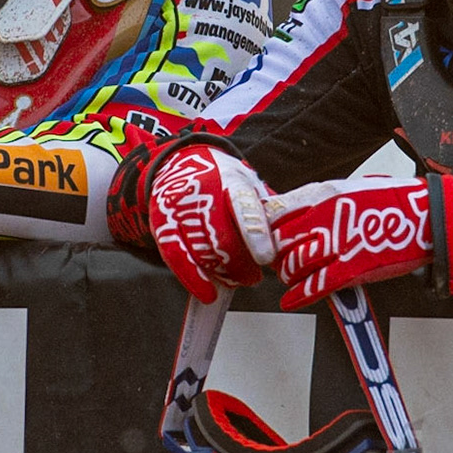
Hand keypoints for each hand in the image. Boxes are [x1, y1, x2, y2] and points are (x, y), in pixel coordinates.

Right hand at [147, 145, 275, 302]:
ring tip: (234, 280)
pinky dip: (192, 278)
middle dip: (240, 264)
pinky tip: (207, 292)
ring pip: (200, 250)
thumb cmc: (220, 178)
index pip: (243, 206)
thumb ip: (265, 209)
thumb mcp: (247, 182)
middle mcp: (202, 191)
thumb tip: (290, 240)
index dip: (255, 233)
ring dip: (221, 273)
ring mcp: (179, 207)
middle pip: (220, 236)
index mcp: (230, 179)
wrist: (177, 160)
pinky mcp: (162, 222)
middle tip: (253, 278)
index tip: (266, 258)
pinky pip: (174, 255)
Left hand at [269, 177, 432, 309]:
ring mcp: (338, 244)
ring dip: (288, 273)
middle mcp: (324, 217)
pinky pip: (316, 285)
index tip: (265, 234)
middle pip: (280, 241)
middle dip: (276, 253)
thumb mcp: (350, 188)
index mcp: (323, 193)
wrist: (426, 216)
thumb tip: (300, 213)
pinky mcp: (352, 269)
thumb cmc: (393, 201)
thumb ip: (322, 202)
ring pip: (293, 264)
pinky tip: (290, 300)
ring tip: (291, 275)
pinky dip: (299, 295)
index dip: (267, 227)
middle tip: (279, 258)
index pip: (276, 212)